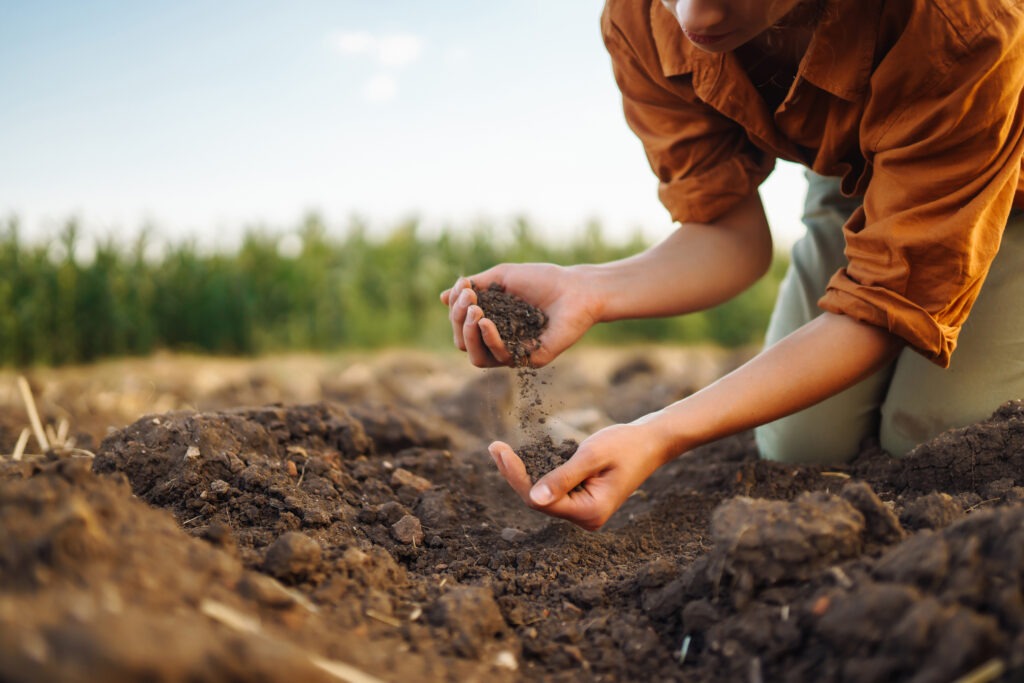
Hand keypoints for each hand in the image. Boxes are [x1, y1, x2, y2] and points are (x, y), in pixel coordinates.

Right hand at [439, 263, 600, 367]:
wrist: (576, 288)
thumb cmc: (542, 280)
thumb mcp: (502, 277)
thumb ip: (474, 287)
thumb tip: (442, 297)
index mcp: (491, 322)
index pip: (461, 325)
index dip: (455, 309)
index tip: (464, 286)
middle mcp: (500, 340)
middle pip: (463, 343)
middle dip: (458, 321)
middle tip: (469, 300)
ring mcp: (514, 352)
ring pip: (476, 357)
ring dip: (468, 334)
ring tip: (474, 311)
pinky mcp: (529, 359)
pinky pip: (500, 358)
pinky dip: (489, 339)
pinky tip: (486, 322)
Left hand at [487, 421, 673, 529]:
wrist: (651, 442)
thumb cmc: (626, 445)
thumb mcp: (592, 456)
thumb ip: (563, 477)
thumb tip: (533, 498)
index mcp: (590, 512)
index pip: (540, 500)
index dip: (516, 477)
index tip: (499, 450)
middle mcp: (585, 518)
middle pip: (538, 500)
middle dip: (515, 474)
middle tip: (494, 447)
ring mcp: (584, 511)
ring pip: (542, 495)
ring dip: (522, 473)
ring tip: (499, 450)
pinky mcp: (581, 499)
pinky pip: (552, 489)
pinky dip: (536, 472)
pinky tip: (519, 458)